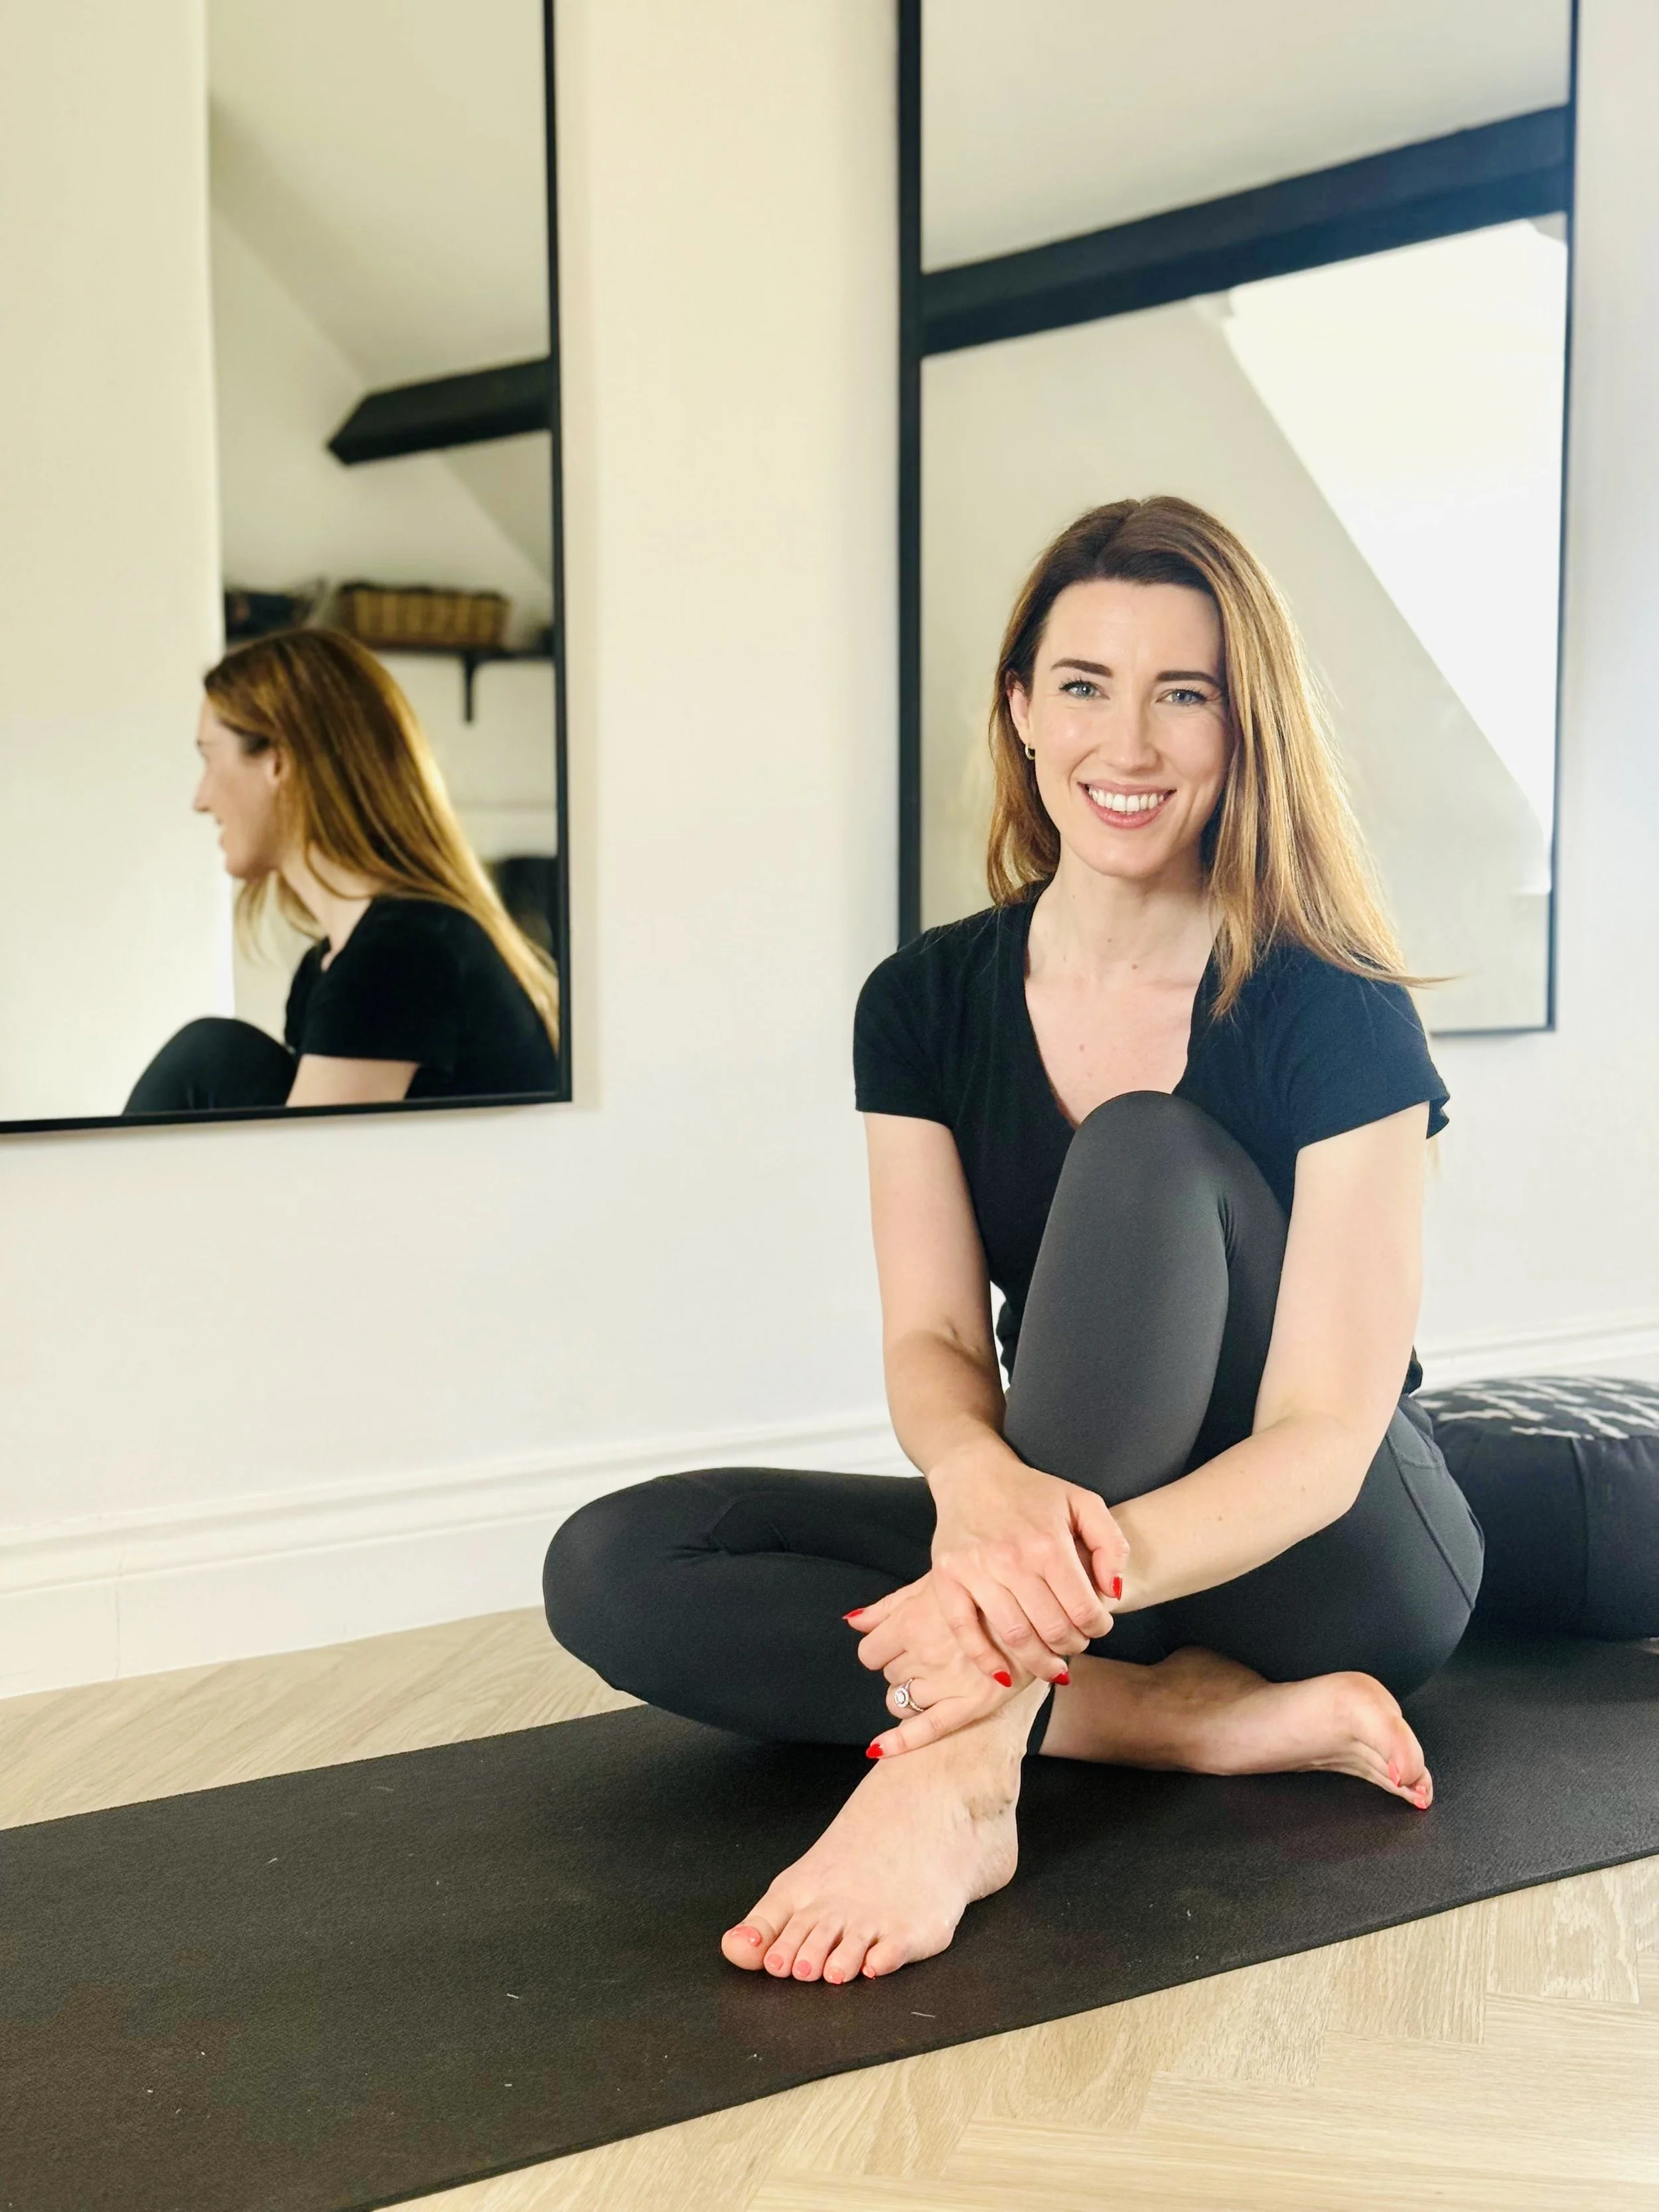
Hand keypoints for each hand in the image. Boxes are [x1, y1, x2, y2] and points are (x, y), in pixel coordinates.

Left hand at [845, 1572, 1031, 1756]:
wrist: (1041, 1605)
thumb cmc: (985, 1588)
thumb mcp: (937, 1582)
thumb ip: (892, 1604)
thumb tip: (852, 1620)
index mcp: (914, 1620)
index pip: (869, 1651)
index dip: (881, 1648)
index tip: (896, 1644)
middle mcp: (926, 1652)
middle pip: (888, 1674)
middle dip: (901, 1666)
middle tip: (930, 1652)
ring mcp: (947, 1681)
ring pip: (901, 1701)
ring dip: (910, 1693)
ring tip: (938, 1676)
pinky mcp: (972, 1704)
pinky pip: (927, 1729)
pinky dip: (899, 1742)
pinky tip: (878, 1750)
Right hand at [927, 1437, 1126, 1678]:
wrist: (973, 1473)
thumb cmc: (1033, 1491)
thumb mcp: (1083, 1502)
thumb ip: (1111, 1544)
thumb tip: (1113, 1592)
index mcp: (1048, 1543)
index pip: (1084, 1609)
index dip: (1098, 1627)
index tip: (1098, 1626)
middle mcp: (1011, 1560)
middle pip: (1052, 1629)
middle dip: (1072, 1646)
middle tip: (1075, 1643)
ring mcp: (976, 1571)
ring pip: (1014, 1638)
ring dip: (1039, 1663)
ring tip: (1052, 1666)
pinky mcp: (947, 1578)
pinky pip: (965, 1631)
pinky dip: (985, 1660)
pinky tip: (1005, 1674)